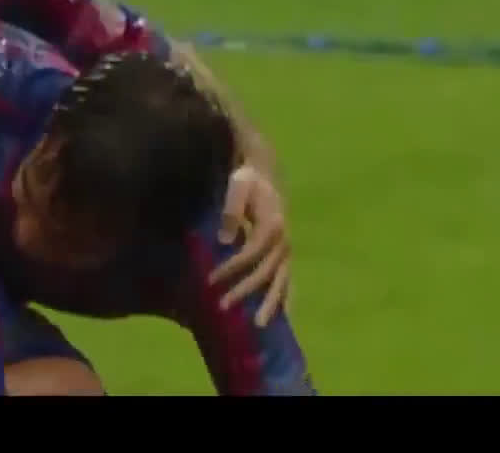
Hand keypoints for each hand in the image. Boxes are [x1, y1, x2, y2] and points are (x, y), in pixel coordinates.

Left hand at [206, 165, 290, 326]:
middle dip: (244, 290)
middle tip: (223, 306)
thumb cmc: (246, 181)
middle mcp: (284, 239)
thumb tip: (225, 240)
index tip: (210, 279)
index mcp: (273, 223)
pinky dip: (286, 298)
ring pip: (282, 281)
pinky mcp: (286, 254)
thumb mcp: (237, 187)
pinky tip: (284, 316)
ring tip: (259, 325)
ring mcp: (287, 249)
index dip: (231, 267)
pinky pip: (289, 280)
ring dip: (270, 303)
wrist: (264, 175)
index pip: (250, 252)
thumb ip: (231, 211)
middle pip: (265, 271)